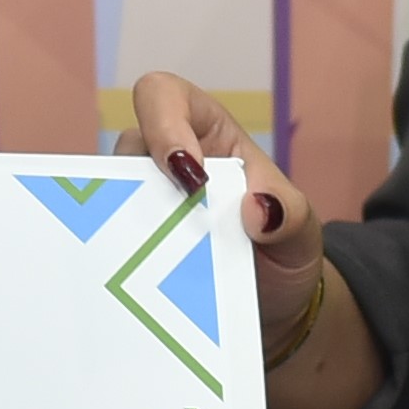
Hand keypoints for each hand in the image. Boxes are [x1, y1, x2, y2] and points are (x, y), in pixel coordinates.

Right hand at [124, 70, 325, 356]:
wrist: (276, 312)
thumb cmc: (285, 254)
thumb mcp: (301, 234)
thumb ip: (290, 216)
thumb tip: (258, 208)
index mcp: (209, 135)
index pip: (165, 97)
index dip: (163, 123)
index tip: (189, 174)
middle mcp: (165, 164)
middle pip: (127, 149)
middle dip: (146, 186)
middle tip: (178, 230)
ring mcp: (144, 206)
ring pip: (107, 197)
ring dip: (133, 229)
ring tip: (167, 267)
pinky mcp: (130, 247)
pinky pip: (106, 242)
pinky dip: (120, 260)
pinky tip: (141, 288)